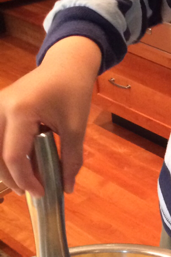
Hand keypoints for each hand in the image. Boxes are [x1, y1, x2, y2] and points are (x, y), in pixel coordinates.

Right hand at [0, 37, 101, 195]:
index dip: (26, 179)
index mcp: (20, 111)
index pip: (14, 156)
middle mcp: (1, 108)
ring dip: (5, 167)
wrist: (67, 64)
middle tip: (32, 192)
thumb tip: (67, 188)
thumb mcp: (76, 127)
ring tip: (26, 180)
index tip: (41, 193)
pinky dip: (5, 153)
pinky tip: (23, 163)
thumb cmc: (73, 91)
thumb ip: (71, 159)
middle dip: (13, 178)